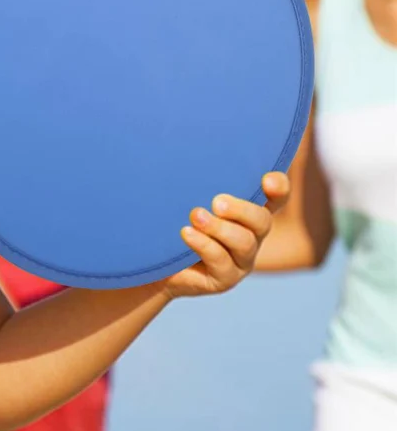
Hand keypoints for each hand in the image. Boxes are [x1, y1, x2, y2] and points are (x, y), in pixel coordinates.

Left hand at [163, 172, 290, 298]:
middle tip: (217, 201)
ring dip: (220, 228)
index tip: (266, 179)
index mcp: (248, 214)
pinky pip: (222, 262)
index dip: (279, 188)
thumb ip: (198, 182)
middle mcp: (251, 236)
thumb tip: (192, 150)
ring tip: (195, 216)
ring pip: (245, 242)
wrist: (152, 266)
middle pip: (263, 221)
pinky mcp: (225, 279)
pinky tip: (186, 233)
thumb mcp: (185, 199)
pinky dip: (204, 244)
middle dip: (242, 210)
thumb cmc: (171, 224)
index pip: (276, 199)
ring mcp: (241, 260)